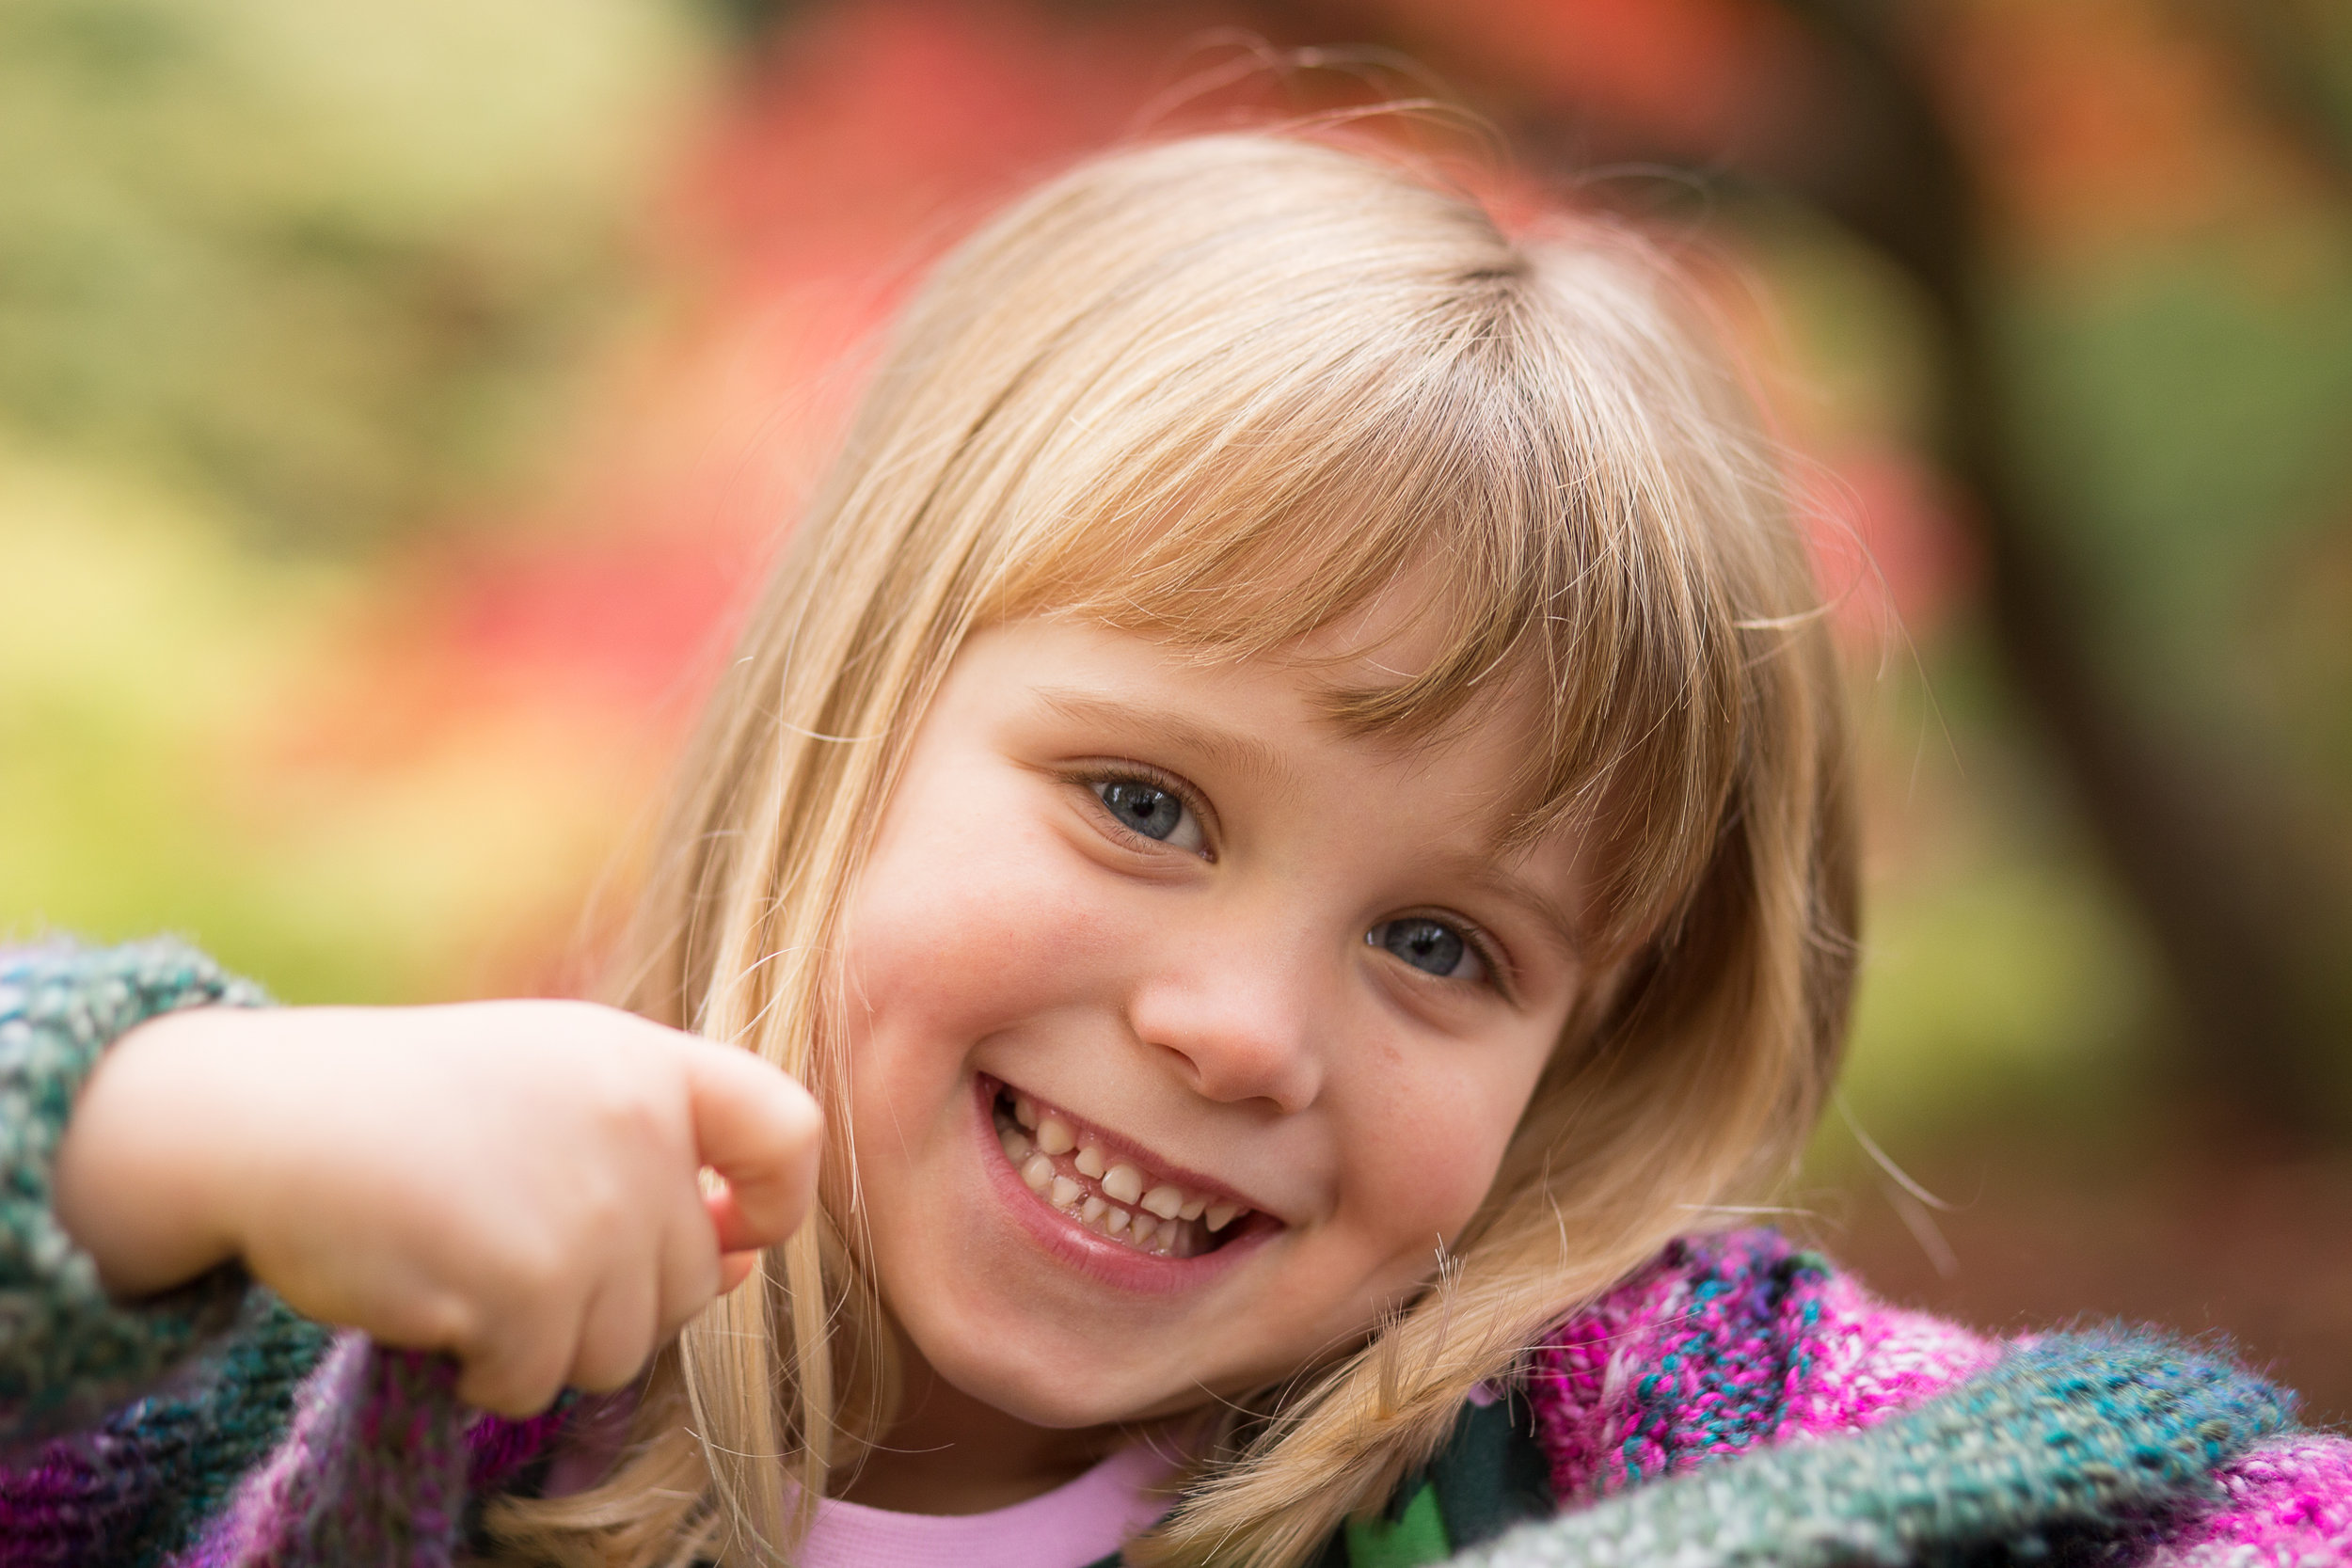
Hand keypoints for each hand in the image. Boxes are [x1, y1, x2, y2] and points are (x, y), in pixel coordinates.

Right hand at [52, 1000, 820, 1415]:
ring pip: (623, 1348)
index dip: (777, 1202)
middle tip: (518, 1255)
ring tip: (469, 1270)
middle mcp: (635, 1128)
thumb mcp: (550, 1089)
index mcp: (646, 1063)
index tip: (727, 1229)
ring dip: (545, 1343)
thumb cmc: (409, 1108)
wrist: (264, 1120)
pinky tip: (433, 1306)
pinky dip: (483, 1373)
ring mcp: (588, 1208)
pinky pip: (538, 1382)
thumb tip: (745, 1262)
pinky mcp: (527, 1284)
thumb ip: (655, 1161)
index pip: (790, 1131)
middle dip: (613, 1300)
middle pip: (695, 1281)